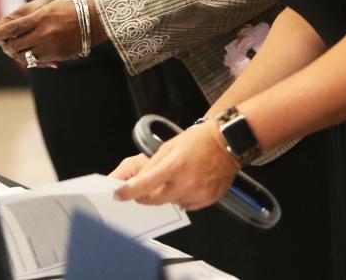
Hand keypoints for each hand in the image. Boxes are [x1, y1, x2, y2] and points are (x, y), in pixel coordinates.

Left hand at [0, 0, 82, 64]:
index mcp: (40, 18)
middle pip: (15, 45)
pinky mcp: (57, 56)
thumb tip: (10, 28)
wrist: (92, 21)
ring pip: (25, 56)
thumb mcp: (47, 7)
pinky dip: (32, 58)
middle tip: (5, 44)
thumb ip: (29, 17)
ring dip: (19, 53)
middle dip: (6, 46)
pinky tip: (34, 51)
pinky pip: (38, 61)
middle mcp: (44, 33)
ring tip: (19, 48)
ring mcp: (50, 46)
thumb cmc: (68, 10)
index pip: (12, 27)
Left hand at [113, 121, 239, 209]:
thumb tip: (136, 180)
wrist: (227, 142)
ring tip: (176, 178)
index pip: (144, 185)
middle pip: (155, 200)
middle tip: (142, 189)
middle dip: (144, 196)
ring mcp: (198, 193)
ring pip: (171, 203)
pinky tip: (188, 183)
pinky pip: (187, 205)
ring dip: (167, 195)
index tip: (118, 195)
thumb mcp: (169, 146)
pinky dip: (182, 197)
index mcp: (175, 166)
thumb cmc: (199, 140)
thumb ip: (152, 165)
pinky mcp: (208, 200)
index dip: (128, 192)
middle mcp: (187, 182)